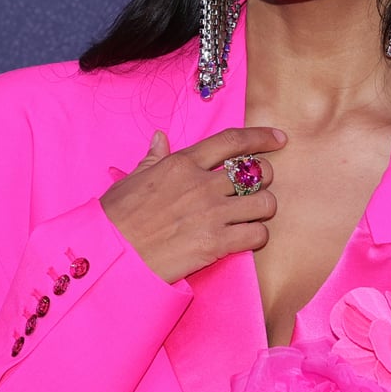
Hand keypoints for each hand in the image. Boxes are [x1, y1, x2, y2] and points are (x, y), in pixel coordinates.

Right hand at [100, 126, 286, 284]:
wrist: (112, 253)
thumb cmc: (117, 218)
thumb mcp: (132, 179)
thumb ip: (153, 158)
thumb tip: (160, 138)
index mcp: (182, 164)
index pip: (232, 141)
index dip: (261, 137)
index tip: (278, 139)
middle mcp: (202, 184)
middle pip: (257, 172)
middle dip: (264, 179)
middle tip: (257, 189)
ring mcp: (211, 213)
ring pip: (265, 203)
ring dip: (264, 209)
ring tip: (252, 216)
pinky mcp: (216, 243)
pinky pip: (257, 234)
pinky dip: (257, 235)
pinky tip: (245, 238)